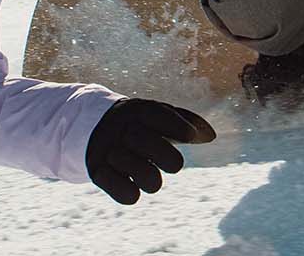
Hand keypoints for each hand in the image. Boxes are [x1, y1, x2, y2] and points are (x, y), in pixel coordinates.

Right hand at [86, 98, 217, 204]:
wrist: (92, 127)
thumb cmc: (139, 125)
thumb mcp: (159, 117)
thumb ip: (186, 122)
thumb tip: (211, 136)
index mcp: (137, 111)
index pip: (156, 114)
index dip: (177, 126)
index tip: (190, 137)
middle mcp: (120, 128)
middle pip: (142, 140)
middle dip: (166, 156)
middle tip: (176, 165)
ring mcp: (106, 149)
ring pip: (132, 167)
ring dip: (150, 178)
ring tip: (153, 179)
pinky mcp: (96, 170)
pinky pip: (117, 187)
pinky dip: (130, 193)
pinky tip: (135, 189)